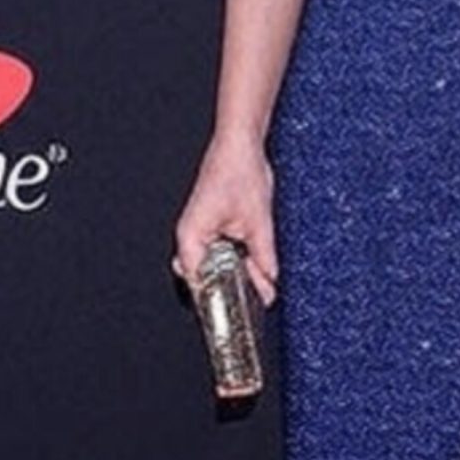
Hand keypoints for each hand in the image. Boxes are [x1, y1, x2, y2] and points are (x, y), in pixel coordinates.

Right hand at [171, 131, 278, 306]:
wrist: (239, 145)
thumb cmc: (240, 172)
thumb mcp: (259, 220)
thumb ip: (263, 253)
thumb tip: (269, 278)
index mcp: (191, 237)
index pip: (198, 281)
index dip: (217, 299)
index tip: (236, 314)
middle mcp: (190, 236)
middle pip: (207, 275)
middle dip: (232, 287)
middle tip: (258, 300)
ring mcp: (199, 230)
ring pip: (216, 264)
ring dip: (237, 272)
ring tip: (262, 287)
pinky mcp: (210, 224)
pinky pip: (221, 250)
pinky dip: (238, 258)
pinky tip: (257, 265)